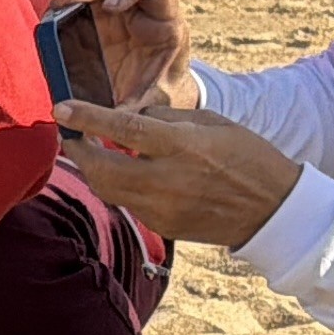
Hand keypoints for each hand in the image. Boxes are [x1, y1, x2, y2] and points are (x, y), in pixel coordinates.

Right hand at [49, 0, 198, 110]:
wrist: (159, 92)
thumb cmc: (160, 94)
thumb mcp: (153, 101)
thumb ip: (132, 109)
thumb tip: (103, 128)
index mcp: (166, 20)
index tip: (112, 8)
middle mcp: (143, 6)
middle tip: (69, 0)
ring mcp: (119, 8)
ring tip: (56, 6)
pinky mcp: (98, 16)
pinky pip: (80, 1)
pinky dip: (65, 6)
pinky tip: (50, 17)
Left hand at [54, 98, 303, 249]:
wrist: (273, 209)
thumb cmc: (246, 156)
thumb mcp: (213, 124)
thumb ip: (166, 119)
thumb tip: (127, 117)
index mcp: (184, 146)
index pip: (124, 129)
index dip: (87, 118)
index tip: (60, 108)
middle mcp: (168, 179)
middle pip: (101, 169)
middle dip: (78, 151)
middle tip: (69, 136)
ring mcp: (162, 207)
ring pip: (107, 189)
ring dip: (94, 170)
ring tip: (91, 152)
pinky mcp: (161, 226)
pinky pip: (128, 203)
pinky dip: (119, 187)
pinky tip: (126, 174)